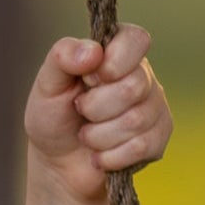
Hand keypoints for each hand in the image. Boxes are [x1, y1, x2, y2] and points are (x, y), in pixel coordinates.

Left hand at [23, 25, 168, 202]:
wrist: (58, 164)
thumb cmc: (53, 117)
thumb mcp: (47, 84)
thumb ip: (62, 57)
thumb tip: (93, 51)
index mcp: (117, 52)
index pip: (136, 40)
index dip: (113, 62)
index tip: (88, 79)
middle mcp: (142, 76)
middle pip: (134, 86)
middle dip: (96, 107)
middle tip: (80, 111)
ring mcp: (154, 108)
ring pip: (136, 120)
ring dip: (99, 135)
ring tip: (86, 135)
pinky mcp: (157, 140)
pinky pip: (142, 147)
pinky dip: (111, 156)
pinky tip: (99, 155)